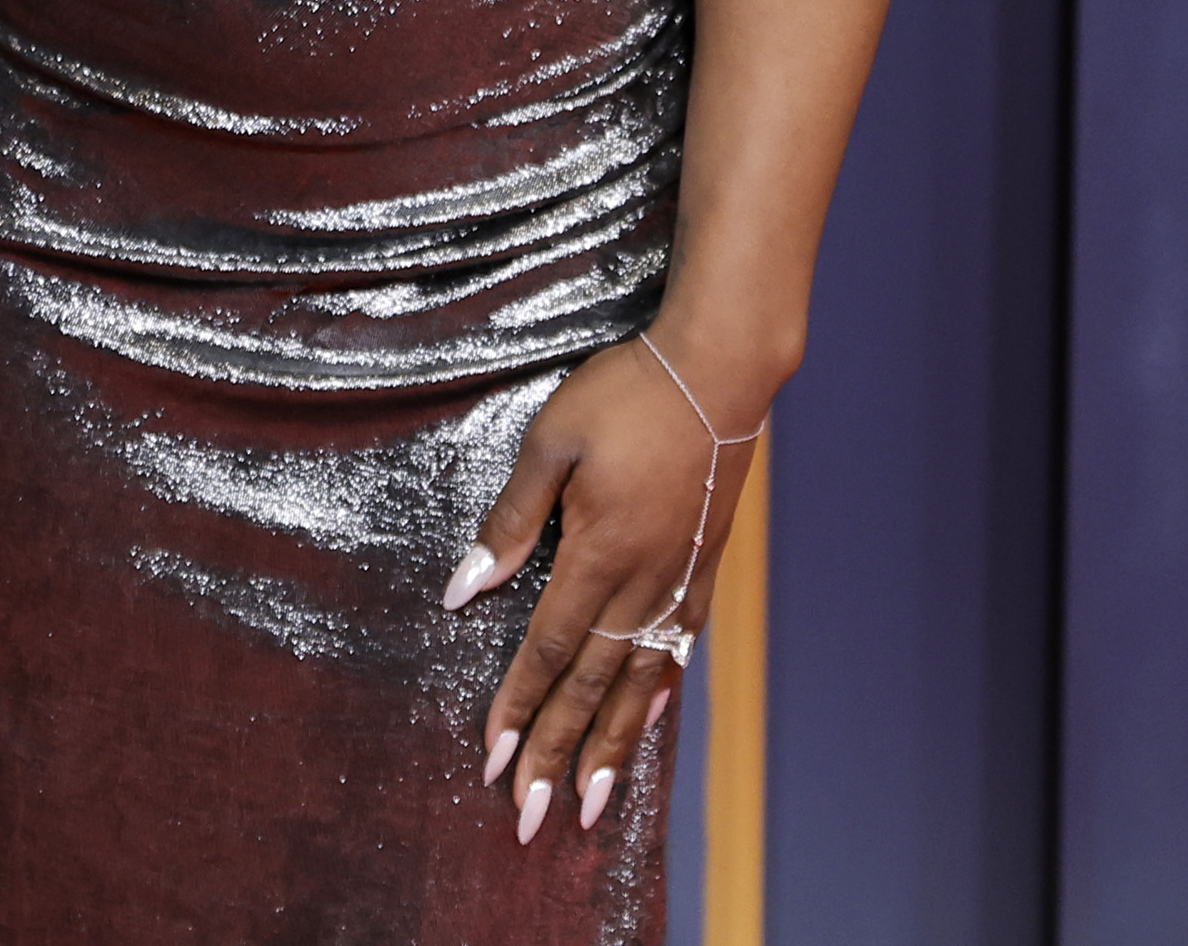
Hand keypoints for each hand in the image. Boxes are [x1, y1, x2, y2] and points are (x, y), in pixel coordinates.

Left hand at [452, 337, 762, 845]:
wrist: (721, 368)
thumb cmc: (629, 393)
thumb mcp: (552, 440)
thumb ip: (512, 518)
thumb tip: (466, 588)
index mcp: (598, 551)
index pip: (547, 649)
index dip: (518, 709)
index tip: (492, 762)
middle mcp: (642, 580)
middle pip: (591, 685)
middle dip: (558, 755)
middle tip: (530, 818)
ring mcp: (680, 576)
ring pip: (640, 680)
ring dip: (613, 745)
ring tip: (592, 803)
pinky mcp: (705, 564)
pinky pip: (678, 646)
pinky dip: (659, 692)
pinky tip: (647, 716)